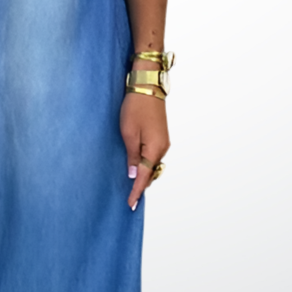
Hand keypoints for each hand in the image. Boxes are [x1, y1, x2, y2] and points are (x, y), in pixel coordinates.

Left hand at [120, 91, 169, 209]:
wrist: (148, 86)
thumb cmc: (136, 107)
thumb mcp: (128, 133)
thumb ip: (131, 156)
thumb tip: (133, 174)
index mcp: (154, 149)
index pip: (144, 177)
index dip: (136, 191)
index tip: (131, 204)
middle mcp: (162, 148)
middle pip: (151, 173)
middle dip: (141, 186)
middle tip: (129, 199)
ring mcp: (163, 142)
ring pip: (152, 165)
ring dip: (143, 175)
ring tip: (131, 186)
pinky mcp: (160, 136)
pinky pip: (153, 156)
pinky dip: (146, 165)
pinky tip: (136, 167)